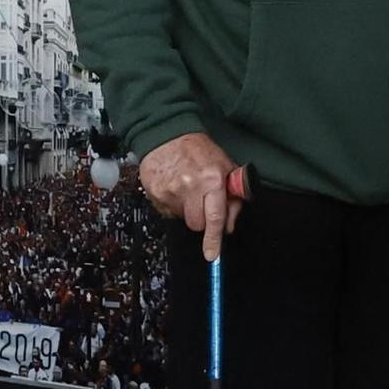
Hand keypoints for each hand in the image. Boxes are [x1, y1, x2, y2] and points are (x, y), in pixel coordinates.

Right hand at [140, 132, 240, 260]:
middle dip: (201, 218)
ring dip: (186, 210)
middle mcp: (191, 186)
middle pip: (197, 224)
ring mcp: (170, 190)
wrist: (167, 133)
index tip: (212, 256)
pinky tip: (174, 186)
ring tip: (186, 188)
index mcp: (212, 180)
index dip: (214, 240)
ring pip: (181, 219)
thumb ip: (233, 197)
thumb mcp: (225, 167)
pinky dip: (172, 204)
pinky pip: (166, 211)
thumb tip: (229, 227)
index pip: (215, 217)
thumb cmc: (199, 150)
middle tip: (201, 200)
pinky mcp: (154, 192)